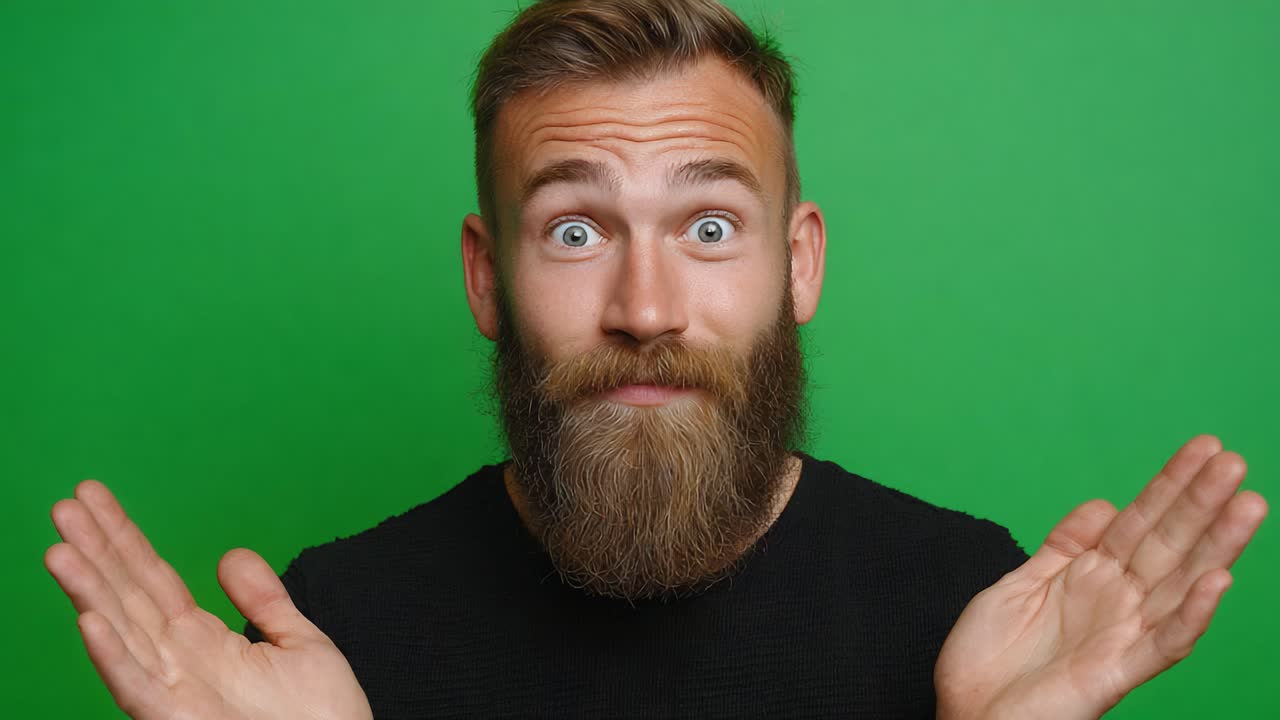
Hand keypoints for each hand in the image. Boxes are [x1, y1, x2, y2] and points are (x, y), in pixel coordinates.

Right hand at [44, 480, 372, 719]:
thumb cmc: (322, 718)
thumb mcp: (299, 643)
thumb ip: (263, 600)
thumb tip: (231, 555)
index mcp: (202, 640)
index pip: (152, 578)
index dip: (123, 538)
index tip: (94, 498)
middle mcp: (178, 662)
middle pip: (127, 596)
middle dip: (95, 551)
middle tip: (65, 505)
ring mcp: (174, 691)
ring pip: (120, 632)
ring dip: (88, 592)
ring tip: (60, 549)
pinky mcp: (176, 719)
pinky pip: (137, 685)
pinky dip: (112, 653)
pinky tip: (88, 619)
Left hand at [934, 435, 1267, 719]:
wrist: (966, 715)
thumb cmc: (988, 660)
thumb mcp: (1018, 585)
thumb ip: (1063, 546)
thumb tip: (1104, 503)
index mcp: (1090, 577)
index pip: (1140, 520)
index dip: (1170, 485)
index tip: (1203, 447)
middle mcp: (1115, 602)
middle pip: (1167, 543)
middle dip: (1200, 502)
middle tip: (1234, 461)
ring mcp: (1120, 636)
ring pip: (1180, 583)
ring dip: (1216, 546)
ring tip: (1247, 505)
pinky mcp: (1117, 672)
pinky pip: (1164, 642)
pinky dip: (1191, 613)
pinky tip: (1216, 582)